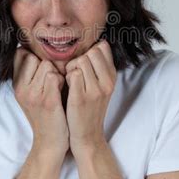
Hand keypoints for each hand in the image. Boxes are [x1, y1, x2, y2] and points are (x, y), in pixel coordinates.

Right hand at [13, 47, 68, 155]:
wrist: (50, 142)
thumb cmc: (46, 114)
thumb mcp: (30, 93)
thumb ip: (30, 73)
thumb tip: (34, 48)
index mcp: (16, 85)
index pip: (21, 53)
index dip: (35, 56)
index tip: (42, 69)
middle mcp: (21, 89)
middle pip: (36, 57)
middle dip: (47, 65)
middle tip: (51, 82)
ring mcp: (33, 95)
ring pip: (48, 65)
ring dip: (57, 73)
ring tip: (58, 88)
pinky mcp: (47, 101)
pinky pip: (55, 77)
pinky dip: (63, 81)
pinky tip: (63, 92)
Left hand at [64, 39, 116, 153]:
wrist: (87, 136)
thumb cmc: (89, 107)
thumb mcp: (102, 86)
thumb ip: (100, 66)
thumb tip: (98, 43)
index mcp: (112, 76)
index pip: (102, 47)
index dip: (89, 52)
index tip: (84, 64)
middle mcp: (107, 82)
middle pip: (90, 52)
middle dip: (79, 59)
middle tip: (75, 74)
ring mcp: (96, 90)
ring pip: (80, 61)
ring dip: (71, 69)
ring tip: (71, 82)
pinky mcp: (81, 98)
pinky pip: (72, 74)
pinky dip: (66, 78)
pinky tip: (67, 88)